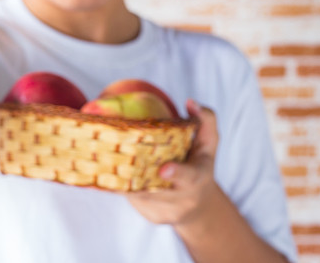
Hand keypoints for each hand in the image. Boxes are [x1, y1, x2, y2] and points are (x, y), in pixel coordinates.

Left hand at [125, 99, 220, 226]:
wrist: (197, 204)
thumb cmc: (199, 162)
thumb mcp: (208, 142)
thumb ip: (205, 119)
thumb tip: (190, 102)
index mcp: (199, 177)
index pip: (190, 177)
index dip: (177, 173)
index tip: (164, 169)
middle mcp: (184, 198)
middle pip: (157, 189)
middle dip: (137, 176)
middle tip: (118, 158)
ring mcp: (167, 211)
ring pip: (140, 195)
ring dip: (124, 179)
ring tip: (110, 160)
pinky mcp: (152, 216)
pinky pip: (133, 200)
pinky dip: (122, 186)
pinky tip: (113, 172)